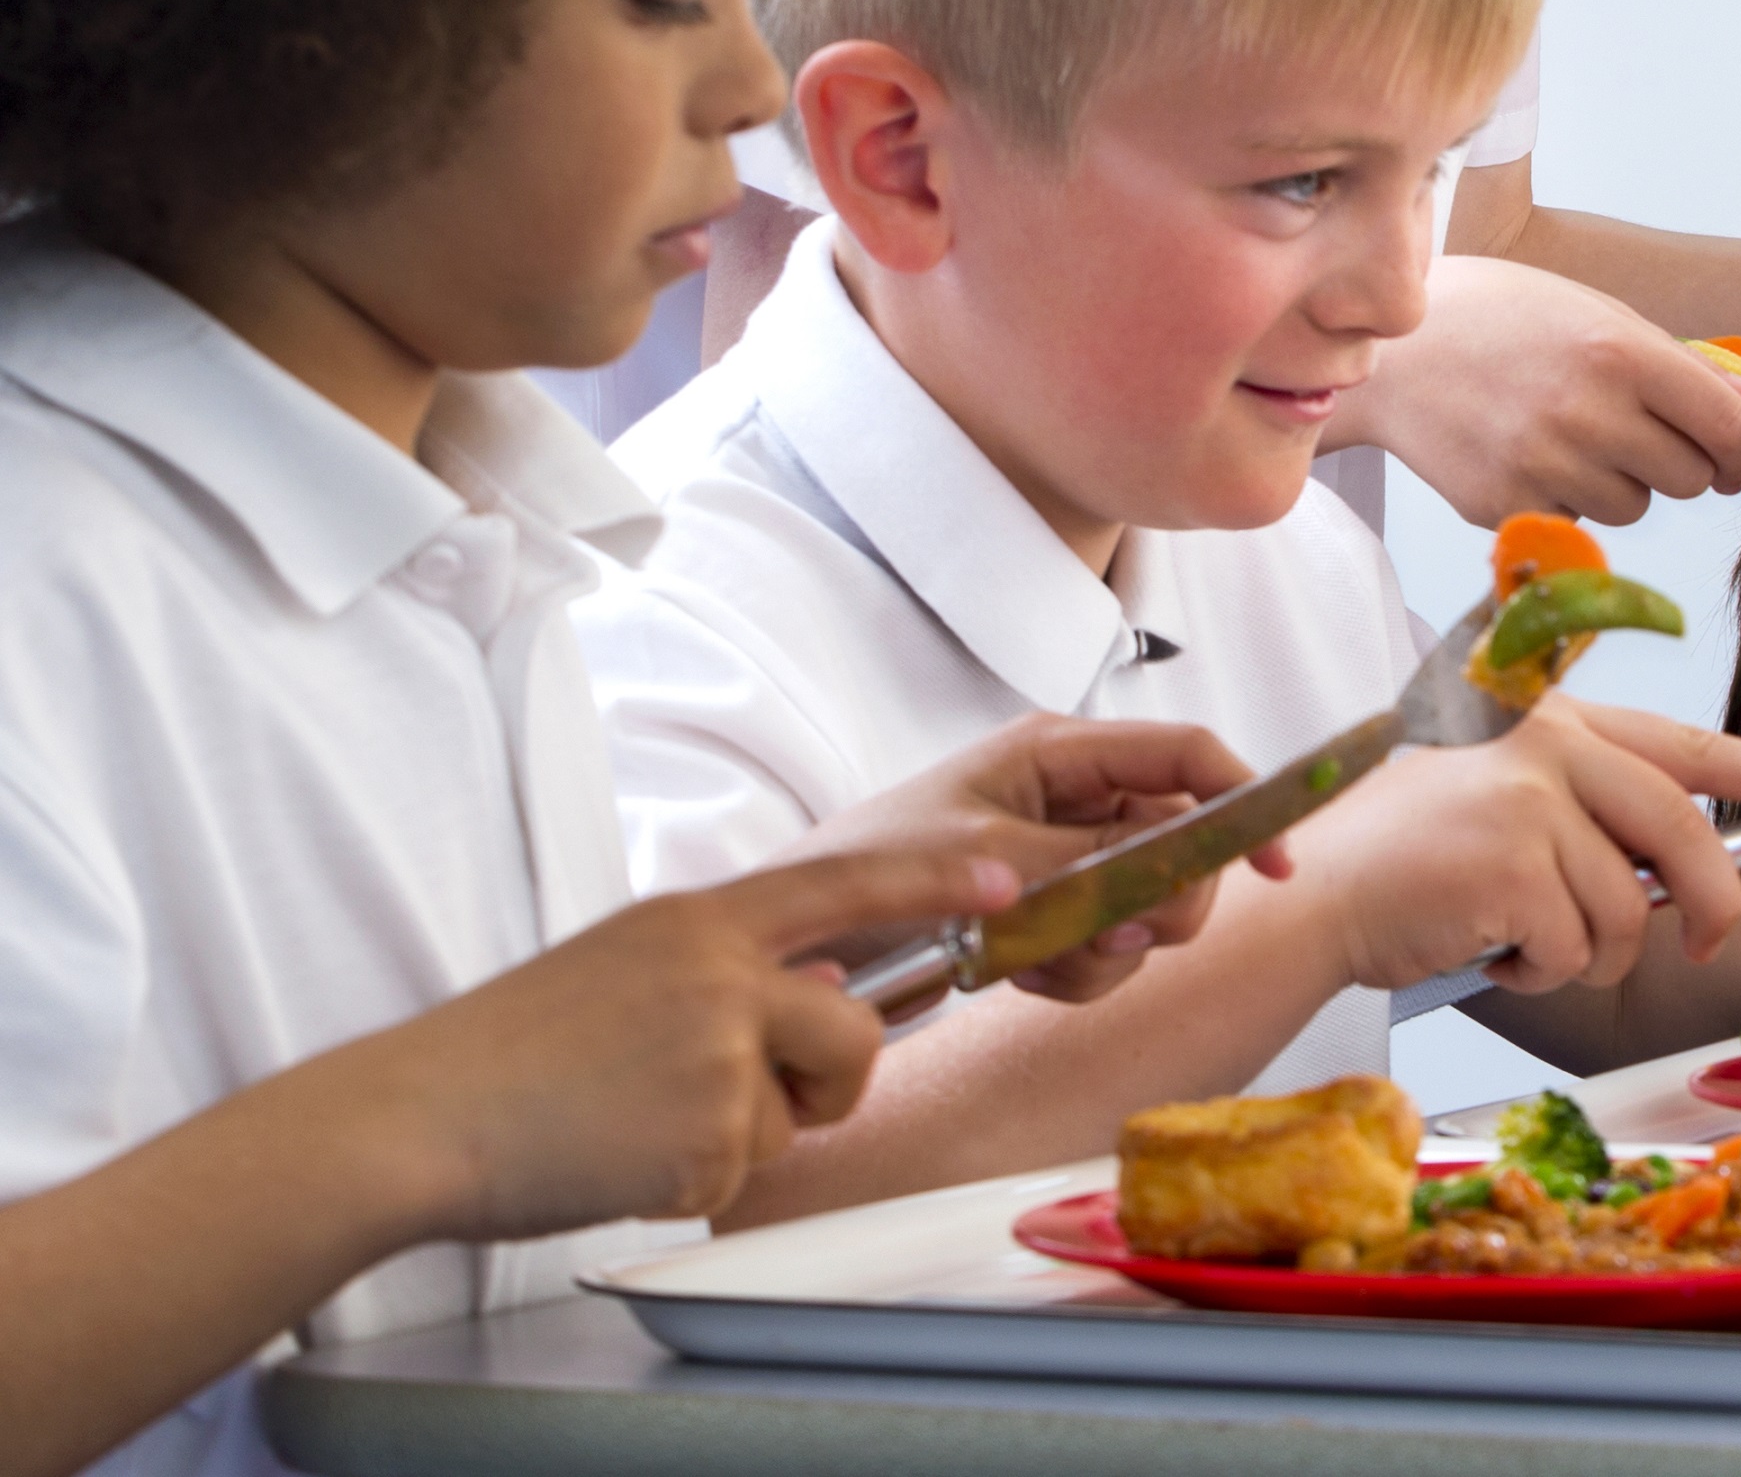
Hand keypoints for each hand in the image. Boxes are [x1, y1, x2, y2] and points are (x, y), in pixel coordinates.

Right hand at [366, 845, 1013, 1240]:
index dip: (934, 879)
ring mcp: (715, 1055)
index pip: (844, 884)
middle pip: (853, 1032)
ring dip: (747, 1134)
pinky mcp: (703, 1136)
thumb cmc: (509, 1053)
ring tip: (645, 1120)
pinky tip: (619, 1156)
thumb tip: (812, 989)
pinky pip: (743, 1171)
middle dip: (827, 1080)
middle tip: (739, 1095)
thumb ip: (723, 970)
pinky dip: (691, 1180)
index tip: (1008, 876)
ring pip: (800, 1111)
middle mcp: (719, 976)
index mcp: (697, 921)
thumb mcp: (624, 967)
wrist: (417, 1119)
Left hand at [785, 715, 1272, 1004]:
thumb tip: (1168, 873)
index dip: (1244, 799)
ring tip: (1037, 962)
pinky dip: (1077, 972)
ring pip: (1149, 904)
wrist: (797, 947)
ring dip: (1107, 947)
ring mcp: (1062, 856)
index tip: (1277, 862)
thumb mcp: (982, 861)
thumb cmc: (866, 874)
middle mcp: (1070, 797)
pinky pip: (1107, 945)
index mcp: (1056, 752)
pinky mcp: (1048, 911)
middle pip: (1181, 840)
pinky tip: (1019, 976)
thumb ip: (1087, 863)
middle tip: (1122, 932)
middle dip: (1162, 899)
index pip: (1186, 755)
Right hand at [1297, 701, 1740, 991]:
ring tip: (1522, 940)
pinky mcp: (1513, 863)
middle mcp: (1550, 747)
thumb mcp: (1504, 805)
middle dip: (1708, 903)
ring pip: (1627, 911)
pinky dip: (1542, 972)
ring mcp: (1531, 800)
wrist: (1315, 897)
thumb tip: (1681, 872)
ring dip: (1586, 954)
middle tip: (1704, 944)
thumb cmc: (1408, 865)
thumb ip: (1588, 813)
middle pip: (1682, 833)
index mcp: (1556, 725)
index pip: (1684, 744)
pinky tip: (1491, 950)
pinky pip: (1576, 947)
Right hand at [1336, 252, 1740, 528]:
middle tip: (1641, 435)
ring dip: (1620, 483)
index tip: (1733, 458)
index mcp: (1620, 352)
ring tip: (1570, 435)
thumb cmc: (1505, 321)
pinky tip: (1528, 455)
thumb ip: (1686, 369)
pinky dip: (1565, 500)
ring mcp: (1542, 466)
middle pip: (1688, 479)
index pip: (1727, 427)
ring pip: (1633, 509)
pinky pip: (1576, 525)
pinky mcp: (1505, 508)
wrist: (1394, 352)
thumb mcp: (1601, 317)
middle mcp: (1586, 412)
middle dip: (1680, 464)